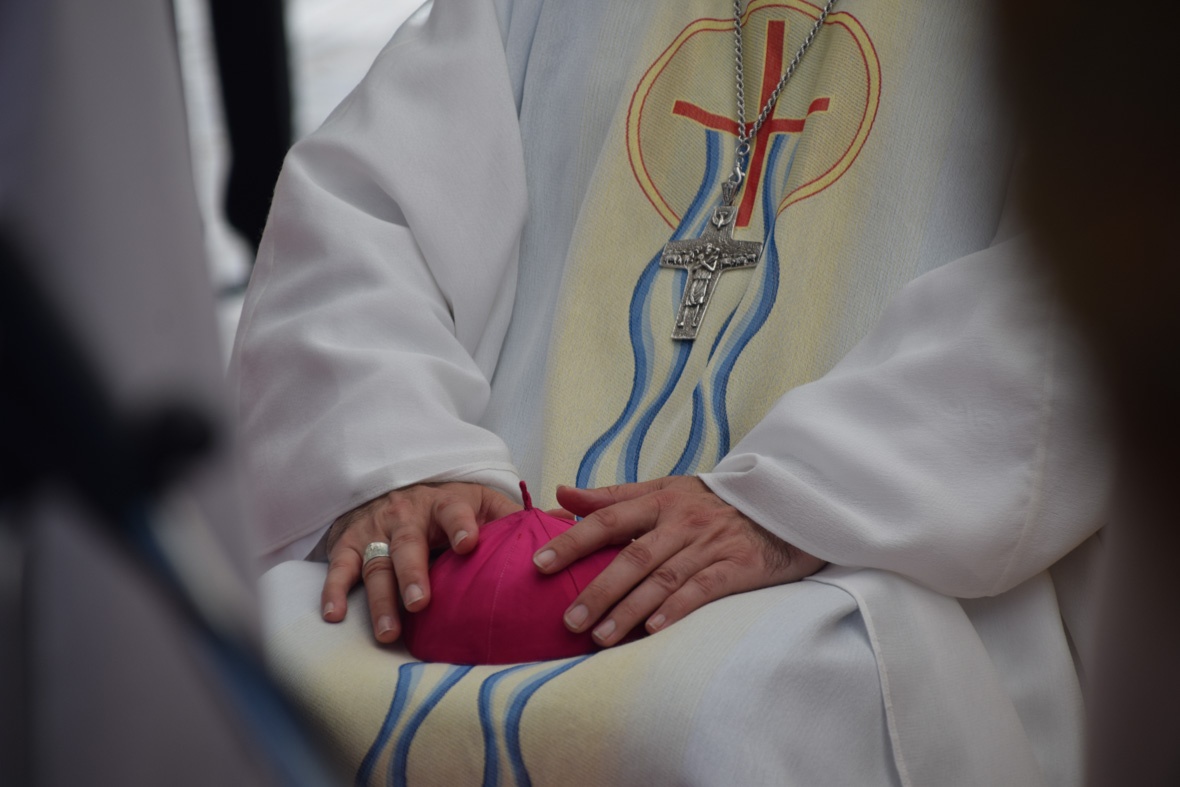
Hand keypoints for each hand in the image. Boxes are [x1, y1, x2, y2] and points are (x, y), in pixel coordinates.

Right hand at [321, 482, 519, 642]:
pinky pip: (339, 567)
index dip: (460, 525)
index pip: (454, 511)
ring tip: (389, 633)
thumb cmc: (450, 506)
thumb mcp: (482, 501)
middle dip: (413, 574)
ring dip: (380, 599)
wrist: (395, 484)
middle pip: (408, 544)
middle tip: (421, 604)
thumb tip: (563, 526)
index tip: (468, 544)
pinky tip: (333, 616)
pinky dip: (332, 591)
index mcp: (445, 503)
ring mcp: (376, 530)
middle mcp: (407, 515)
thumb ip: (514, 519)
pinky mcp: (349, 543)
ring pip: (375, 564)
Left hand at [533, 476, 824, 645]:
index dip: (573, 541)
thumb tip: (560, 494)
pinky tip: (652, 629)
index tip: (540, 564)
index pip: (607, 519)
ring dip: (629, 609)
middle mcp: (681, 521)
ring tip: (599, 636)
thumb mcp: (664, 490)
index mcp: (660, 500)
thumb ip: (612, 496)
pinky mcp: (737, 566)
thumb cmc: (711, 502)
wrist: (783, 504)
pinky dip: (676, 609)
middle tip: (567, 621)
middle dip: (598, 590)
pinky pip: (702, 589)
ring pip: (662, 579)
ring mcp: (710, 544)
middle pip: (632, 556)